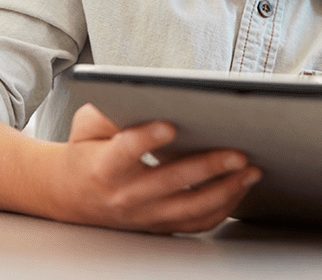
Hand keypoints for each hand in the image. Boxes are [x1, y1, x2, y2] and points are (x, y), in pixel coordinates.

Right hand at [48, 103, 260, 232]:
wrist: (70, 196)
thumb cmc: (87, 151)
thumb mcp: (86, 126)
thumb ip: (109, 111)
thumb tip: (144, 95)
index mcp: (104, 167)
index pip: (125, 152)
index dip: (147, 139)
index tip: (170, 125)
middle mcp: (126, 196)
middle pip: (170, 183)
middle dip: (207, 167)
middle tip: (238, 153)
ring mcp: (145, 215)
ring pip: (190, 209)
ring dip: (226, 191)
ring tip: (252, 171)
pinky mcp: (161, 225)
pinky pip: (197, 223)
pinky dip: (224, 208)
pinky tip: (242, 188)